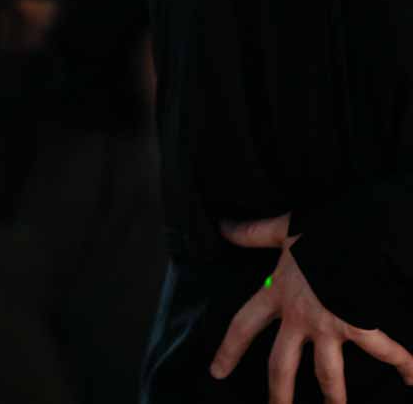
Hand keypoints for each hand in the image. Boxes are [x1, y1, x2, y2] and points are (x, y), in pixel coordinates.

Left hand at [213, 214, 412, 402]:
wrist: (350, 228)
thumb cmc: (316, 229)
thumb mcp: (279, 230)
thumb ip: (252, 234)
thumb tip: (224, 225)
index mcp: (277, 295)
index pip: (243, 326)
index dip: (229, 350)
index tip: (217, 372)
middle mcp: (299, 317)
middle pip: (281, 364)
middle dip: (278, 392)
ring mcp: (328, 325)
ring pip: (327, 372)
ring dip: (333, 396)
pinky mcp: (358, 324)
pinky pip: (383, 349)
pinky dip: (403, 363)